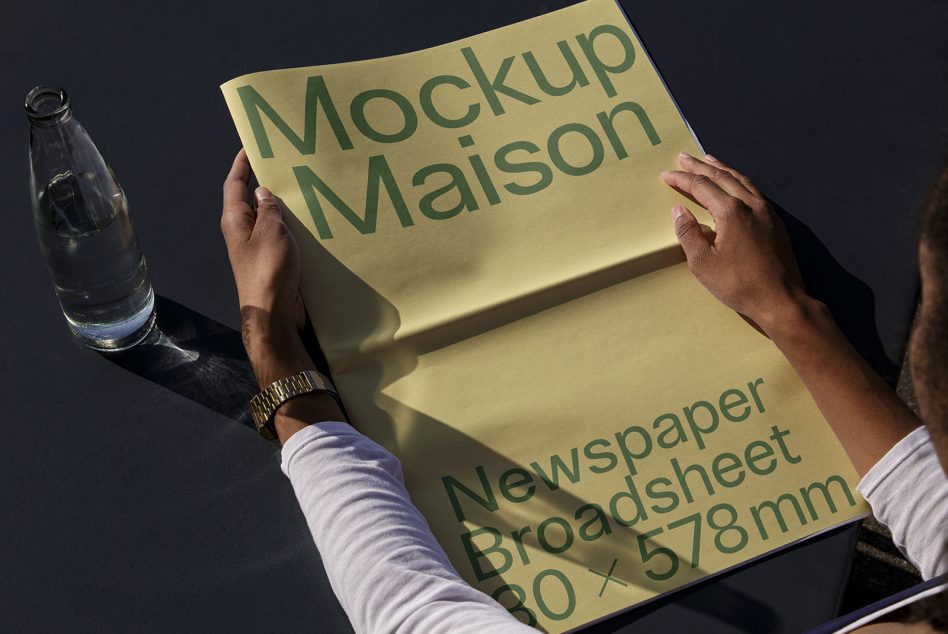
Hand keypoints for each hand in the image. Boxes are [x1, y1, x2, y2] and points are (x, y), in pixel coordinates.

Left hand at [220, 148, 310, 385]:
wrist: (274, 313)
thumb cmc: (268, 271)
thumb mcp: (271, 232)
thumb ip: (269, 210)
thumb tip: (263, 192)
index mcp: (236, 221)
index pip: (235, 184)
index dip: (242, 164)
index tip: (251, 145)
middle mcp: (244, 233)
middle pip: (254, 200)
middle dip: (268, 183)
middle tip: (286, 164)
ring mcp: (259, 249)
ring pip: (272, 220)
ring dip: (286, 207)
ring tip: (306, 189)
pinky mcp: (275, 262)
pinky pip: (285, 237)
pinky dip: (296, 227)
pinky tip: (313, 223)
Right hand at [661, 153, 807, 332]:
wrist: (781, 299)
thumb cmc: (739, 284)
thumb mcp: (703, 263)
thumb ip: (688, 233)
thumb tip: (679, 210)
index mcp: (731, 211)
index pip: (702, 187)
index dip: (682, 179)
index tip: (666, 174)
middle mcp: (750, 204)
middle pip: (722, 177)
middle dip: (700, 166)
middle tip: (684, 156)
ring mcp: (767, 211)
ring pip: (741, 180)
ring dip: (722, 168)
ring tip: (709, 160)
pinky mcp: (775, 221)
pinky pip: (753, 190)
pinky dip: (738, 180)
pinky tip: (734, 183)